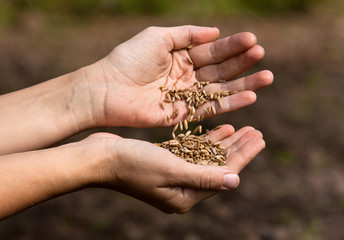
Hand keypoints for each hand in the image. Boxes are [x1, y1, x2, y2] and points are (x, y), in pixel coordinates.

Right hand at [86, 124, 263, 212]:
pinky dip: (205, 141)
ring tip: (242, 128)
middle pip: (218, 167)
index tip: (260, 138)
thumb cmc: (133, 163)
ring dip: (223, 143)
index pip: (223, 175)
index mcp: (185, 197)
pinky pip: (192, 152)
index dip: (243, 156)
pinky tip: (218, 130)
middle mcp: (181, 190)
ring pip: (207, 158)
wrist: (99, 158)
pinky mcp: (165, 162)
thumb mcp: (171, 169)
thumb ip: (204, 177)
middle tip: (257, 131)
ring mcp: (173, 176)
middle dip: (237, 149)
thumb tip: (236, 182)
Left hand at [88, 26, 272, 126]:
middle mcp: (186, 77)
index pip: (212, 51)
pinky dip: (230, 104)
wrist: (107, 89)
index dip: (232, 46)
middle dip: (242, 63)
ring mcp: (186, 97)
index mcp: (181, 57)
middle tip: (262, 55)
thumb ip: (187, 34)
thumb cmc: (128, 59)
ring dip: (244, 84)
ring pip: (220, 90)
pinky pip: (211, 108)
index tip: (252, 40)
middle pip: (220, 70)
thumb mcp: (158, 36)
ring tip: (267, 77)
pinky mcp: (183, 115)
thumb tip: (215, 31)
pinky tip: (250, 96)